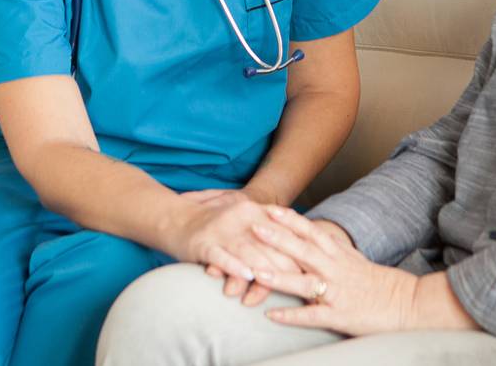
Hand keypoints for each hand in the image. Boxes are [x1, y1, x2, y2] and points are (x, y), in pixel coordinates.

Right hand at [168, 189, 302, 302]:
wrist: (176, 220)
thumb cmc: (216, 226)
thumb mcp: (244, 224)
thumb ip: (269, 234)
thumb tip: (300, 253)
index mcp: (253, 210)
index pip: (283, 231)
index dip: (302, 251)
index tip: (319, 270)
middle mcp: (240, 217)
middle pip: (271, 243)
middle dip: (290, 266)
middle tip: (307, 286)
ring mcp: (221, 229)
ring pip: (249, 251)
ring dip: (266, 269)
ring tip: (283, 285)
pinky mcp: (204, 243)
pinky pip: (222, 256)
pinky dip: (235, 267)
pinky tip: (246, 278)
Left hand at [251, 205, 421, 336]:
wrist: (406, 304)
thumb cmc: (379, 283)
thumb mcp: (356, 258)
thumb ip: (334, 248)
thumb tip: (314, 234)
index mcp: (339, 255)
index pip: (312, 233)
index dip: (291, 220)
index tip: (270, 209)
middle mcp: (336, 270)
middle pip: (304, 251)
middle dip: (278, 238)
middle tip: (254, 226)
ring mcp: (337, 293)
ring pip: (304, 282)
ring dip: (279, 277)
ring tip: (256, 272)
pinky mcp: (340, 316)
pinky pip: (312, 316)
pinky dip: (292, 316)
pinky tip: (272, 315)